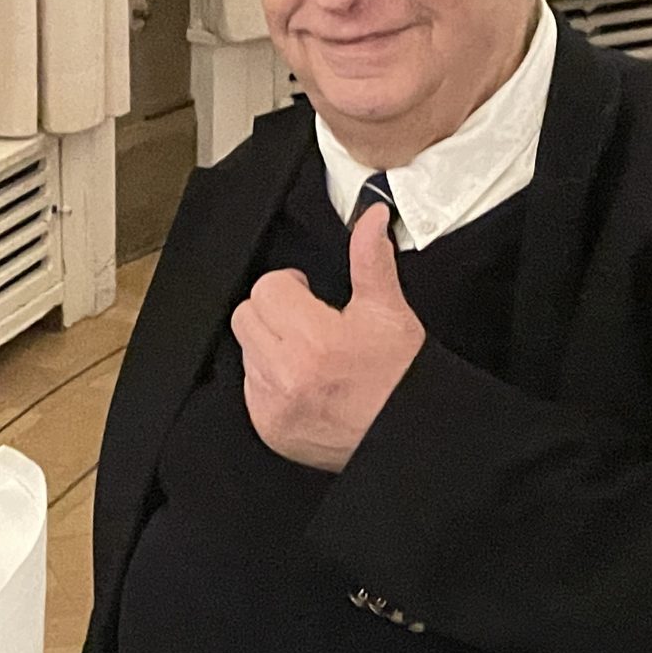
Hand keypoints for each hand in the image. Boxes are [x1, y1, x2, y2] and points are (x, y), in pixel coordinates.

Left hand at [230, 203, 425, 471]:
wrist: (406, 434)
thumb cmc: (400, 376)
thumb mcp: (389, 312)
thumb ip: (371, 260)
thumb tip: (371, 217)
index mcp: (314, 340)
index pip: (268, 288)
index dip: (290, 286)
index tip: (307, 294)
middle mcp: (286, 374)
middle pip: (247, 315)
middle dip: (274, 311)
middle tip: (306, 321)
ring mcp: (273, 405)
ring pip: (245, 349)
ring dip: (269, 344)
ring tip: (307, 353)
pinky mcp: (268, 427)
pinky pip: (249, 387)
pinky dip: (268, 379)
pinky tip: (302, 381)